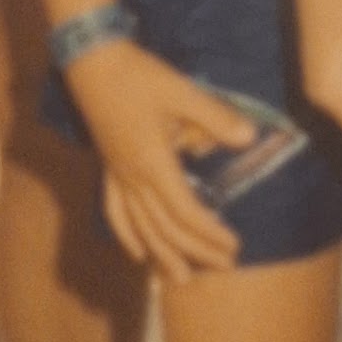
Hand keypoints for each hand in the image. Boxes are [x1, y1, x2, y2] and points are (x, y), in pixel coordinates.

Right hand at [68, 42, 248, 281]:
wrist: (92, 62)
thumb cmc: (138, 75)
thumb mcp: (182, 91)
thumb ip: (216, 117)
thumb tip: (250, 138)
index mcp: (154, 164)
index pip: (186, 212)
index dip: (209, 234)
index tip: (233, 245)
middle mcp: (134, 179)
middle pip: (165, 227)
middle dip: (194, 251)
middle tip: (223, 266)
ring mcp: (118, 176)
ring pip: (140, 227)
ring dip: (161, 254)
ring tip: (179, 279)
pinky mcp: (108, 169)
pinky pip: (116, 212)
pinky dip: (126, 236)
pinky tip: (136, 252)